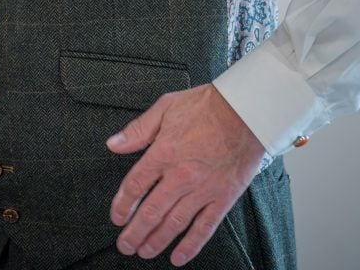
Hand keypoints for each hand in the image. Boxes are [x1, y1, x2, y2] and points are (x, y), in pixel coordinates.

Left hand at [107, 84, 264, 264]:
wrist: (245, 111)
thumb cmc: (207, 106)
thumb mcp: (166, 107)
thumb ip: (138, 129)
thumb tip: (114, 143)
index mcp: (164, 153)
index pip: (135, 185)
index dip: (122, 205)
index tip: (117, 216)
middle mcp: (180, 176)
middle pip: (151, 211)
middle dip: (134, 232)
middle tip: (125, 244)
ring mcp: (202, 190)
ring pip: (174, 224)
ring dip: (156, 241)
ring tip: (144, 251)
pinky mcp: (222, 198)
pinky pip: (204, 228)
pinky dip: (190, 246)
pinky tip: (179, 256)